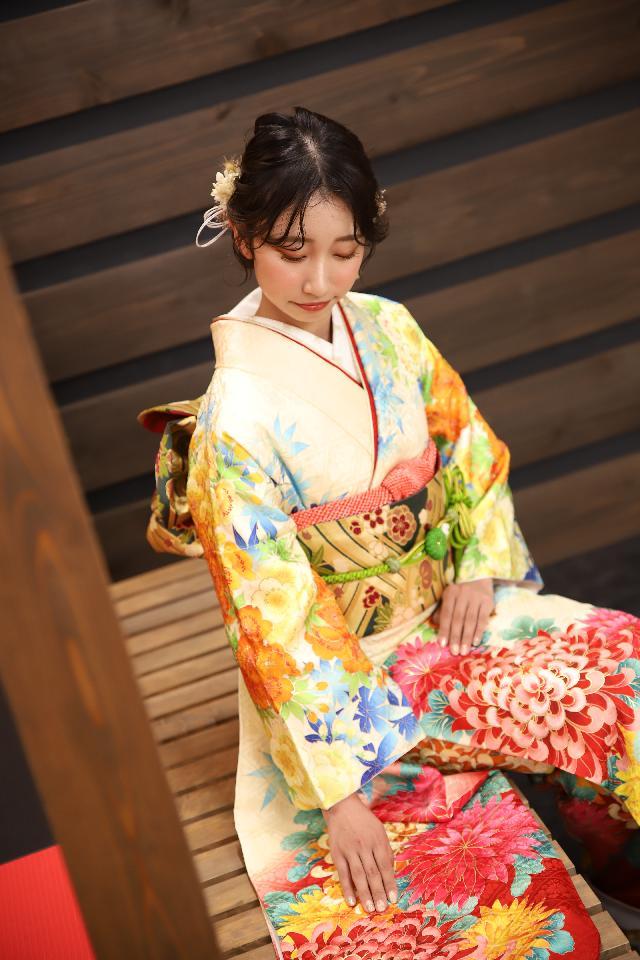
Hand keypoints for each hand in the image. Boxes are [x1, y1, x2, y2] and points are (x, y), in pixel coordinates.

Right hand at [322, 793, 396, 912]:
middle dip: (378, 892)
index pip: (385, 866)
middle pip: (373, 873)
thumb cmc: (364, 820)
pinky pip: (343, 873)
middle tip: (382, 909)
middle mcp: (364, 846)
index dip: (389, 883)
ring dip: (365, 894)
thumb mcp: (379, 830)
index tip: (393, 899)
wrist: (342, 806)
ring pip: (359, 875)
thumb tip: (390, 872)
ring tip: (370, 908)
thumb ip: (385, 850)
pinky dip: (347, 888)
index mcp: (377, 840)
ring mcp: (350, 850)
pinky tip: (351, 901)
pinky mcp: (337, 853)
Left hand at [433, 578, 493, 654]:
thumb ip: (443, 611)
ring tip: (464, 651)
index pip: (446, 614)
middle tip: (454, 652)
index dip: (444, 629)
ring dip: (467, 637)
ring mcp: (476, 597)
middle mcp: (463, 594)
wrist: (480, 576)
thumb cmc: (461, 592)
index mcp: (450, 593)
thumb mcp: (449, 597)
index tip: (442, 644)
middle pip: (458, 619)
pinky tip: (475, 642)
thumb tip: (437, 627)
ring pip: (470, 620)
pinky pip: (483, 619)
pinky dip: (479, 631)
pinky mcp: (488, 602)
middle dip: (456, 637)